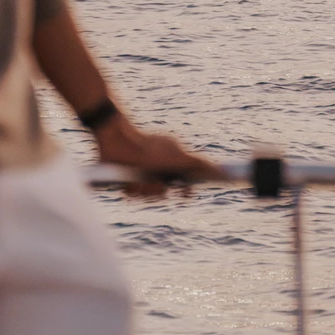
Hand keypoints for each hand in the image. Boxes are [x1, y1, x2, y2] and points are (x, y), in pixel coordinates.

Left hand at [92, 112, 218, 196]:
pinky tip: (129, 182)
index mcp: (170, 161)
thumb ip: (197, 164)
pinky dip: (131, 190)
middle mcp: (156, 168)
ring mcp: (139, 173)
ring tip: (140, 183)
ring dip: (145, 191)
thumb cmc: (148, 148)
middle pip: (164, 191)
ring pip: (147, 194)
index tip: (185, 196)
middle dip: (160, 192)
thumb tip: (219, 169)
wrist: (116, 138)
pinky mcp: (124, 178)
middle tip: (158, 186)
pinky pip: (132, 194)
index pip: (182, 180)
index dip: (185, 190)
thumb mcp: (175, 158)